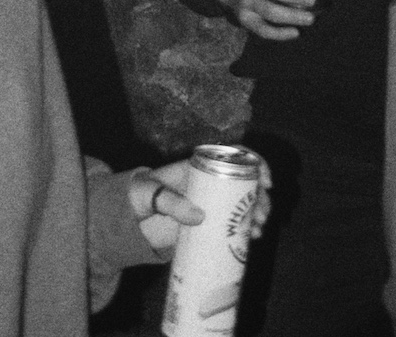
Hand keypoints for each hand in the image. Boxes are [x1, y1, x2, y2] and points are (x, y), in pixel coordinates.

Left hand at [125, 157, 272, 255]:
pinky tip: (251, 239)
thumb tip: (199, 216)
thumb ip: (170, 202)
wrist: (131, 218)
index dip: (254, 162)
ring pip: (242, 202)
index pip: (233, 155)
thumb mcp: (150, 193)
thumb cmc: (141, 195)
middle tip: (262, 214)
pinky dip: (245, 229)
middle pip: (244, 181)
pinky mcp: (208, 223)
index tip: (265, 180)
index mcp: (199, 165)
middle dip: (260, 196)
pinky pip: (232, 223)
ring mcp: (210, 202)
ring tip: (257, 231)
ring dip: (256, 214)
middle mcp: (209, 182)